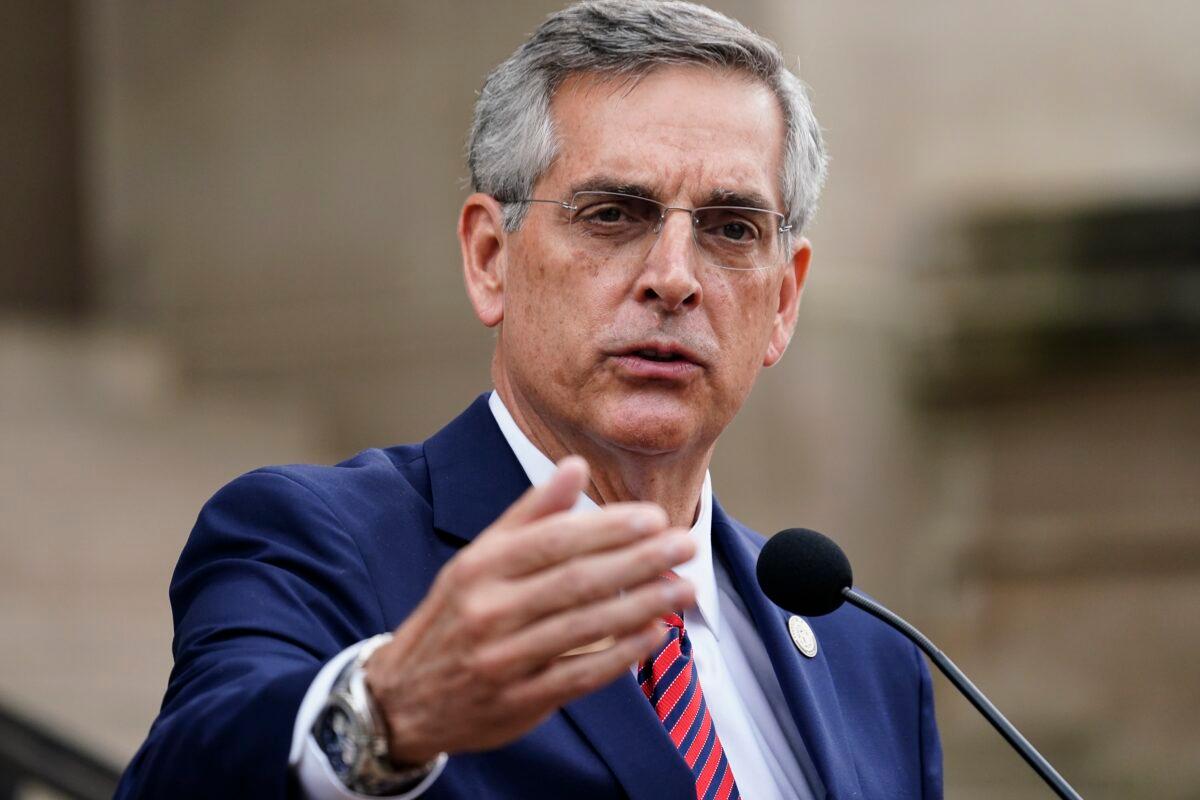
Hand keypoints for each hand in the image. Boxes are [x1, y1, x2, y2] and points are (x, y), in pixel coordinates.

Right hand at [363, 456, 695, 763]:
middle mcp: (489, 610)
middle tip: (685, 544)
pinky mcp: (519, 701)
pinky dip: (621, 654)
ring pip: (585, 626)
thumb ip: (531, 513)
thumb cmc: (456, 616)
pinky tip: (655, 634)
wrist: (403, 698)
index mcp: (480, 567)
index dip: (609, 528)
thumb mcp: (479, 558)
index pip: (555, 540)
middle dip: (639, 561)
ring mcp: (503, 659)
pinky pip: (580, 675)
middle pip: (576, 580)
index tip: (654, 518)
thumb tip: (575, 465)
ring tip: (684, 587)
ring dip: (642, 605)